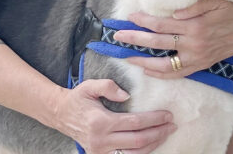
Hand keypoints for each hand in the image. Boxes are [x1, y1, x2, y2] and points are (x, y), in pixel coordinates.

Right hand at [52, 79, 175, 152]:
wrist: (60, 114)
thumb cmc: (78, 98)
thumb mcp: (89, 86)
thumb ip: (108, 86)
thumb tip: (127, 96)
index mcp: (100, 122)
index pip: (134, 122)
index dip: (153, 119)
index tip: (167, 114)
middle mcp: (101, 140)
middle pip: (138, 140)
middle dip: (159, 132)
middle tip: (172, 124)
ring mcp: (101, 152)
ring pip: (135, 153)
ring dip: (154, 144)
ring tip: (165, 133)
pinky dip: (141, 152)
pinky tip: (151, 144)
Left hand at [113, 0, 232, 79]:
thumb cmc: (232, 11)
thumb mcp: (215, 2)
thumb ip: (193, 7)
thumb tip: (173, 13)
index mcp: (195, 26)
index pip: (162, 24)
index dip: (144, 21)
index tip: (129, 16)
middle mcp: (194, 44)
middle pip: (157, 44)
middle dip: (135, 39)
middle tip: (117, 36)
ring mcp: (197, 58)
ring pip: (164, 64)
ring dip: (143, 61)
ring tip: (126, 56)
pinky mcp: (201, 66)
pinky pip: (177, 74)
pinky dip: (160, 74)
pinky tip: (146, 70)